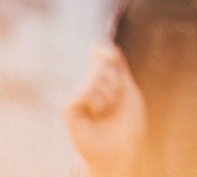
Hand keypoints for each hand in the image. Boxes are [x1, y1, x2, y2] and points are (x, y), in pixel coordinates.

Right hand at [63, 44, 145, 176]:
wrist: (122, 149)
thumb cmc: (128, 123)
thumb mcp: (129, 91)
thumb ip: (120, 69)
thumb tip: (111, 46)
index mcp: (102, 80)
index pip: (99, 54)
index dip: (105, 52)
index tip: (111, 57)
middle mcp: (87, 85)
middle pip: (100, 63)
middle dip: (115, 80)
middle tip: (116, 99)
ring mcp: (76, 96)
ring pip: (92, 76)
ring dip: (109, 94)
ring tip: (107, 110)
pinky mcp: (68, 110)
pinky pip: (81, 93)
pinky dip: (96, 102)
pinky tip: (96, 114)